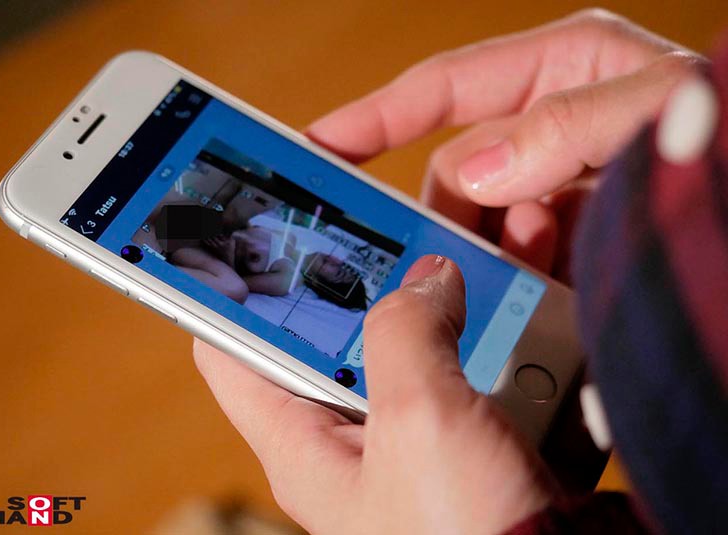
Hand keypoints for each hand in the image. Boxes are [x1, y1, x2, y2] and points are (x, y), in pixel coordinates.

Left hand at [195, 256, 557, 534]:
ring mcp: (423, 444)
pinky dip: (518, 336)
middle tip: (407, 218)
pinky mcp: (482, 448)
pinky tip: (548, 296)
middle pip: (342, 336)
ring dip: (468, 294)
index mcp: (306, 444)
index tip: (258, 232)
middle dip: (378, 274)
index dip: (236, 290)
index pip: (233, 353)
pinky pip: (489, 374)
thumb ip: (405, 334)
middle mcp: (356, 442)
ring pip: (429, 345)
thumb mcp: (417, 422)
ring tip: (502, 238)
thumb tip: (427, 278)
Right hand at [306, 9, 703, 278]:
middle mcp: (555, 130)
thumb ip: (568, 127)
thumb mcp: (660, 107)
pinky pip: (523, 265)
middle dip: (445, 218)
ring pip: (486, 228)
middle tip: (430, 265)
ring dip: (489, 260)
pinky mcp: (580, 242)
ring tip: (517, 284)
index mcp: (560, 71)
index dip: (373, 117)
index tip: (315, 148)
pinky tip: (545, 299)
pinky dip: (520, 286)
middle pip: (460, 172)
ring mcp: (566, 190)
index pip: (441, 88)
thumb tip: (479, 173)